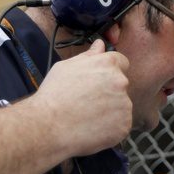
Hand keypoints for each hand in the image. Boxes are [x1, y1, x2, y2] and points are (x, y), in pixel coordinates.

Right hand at [26, 39, 131, 156]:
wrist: (48, 125)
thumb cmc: (54, 94)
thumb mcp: (66, 66)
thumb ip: (88, 55)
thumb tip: (100, 45)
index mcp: (108, 64)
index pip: (121, 62)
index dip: (109, 71)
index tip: (99, 81)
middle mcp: (120, 82)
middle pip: (121, 85)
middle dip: (109, 91)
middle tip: (88, 101)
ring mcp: (124, 105)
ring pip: (121, 105)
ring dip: (110, 110)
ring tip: (88, 115)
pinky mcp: (124, 125)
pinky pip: (121, 124)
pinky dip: (111, 127)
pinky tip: (93, 127)